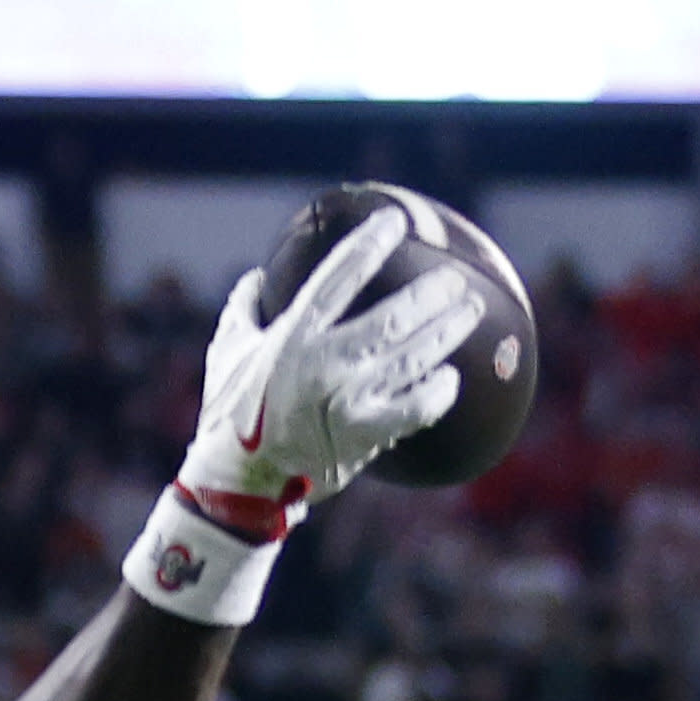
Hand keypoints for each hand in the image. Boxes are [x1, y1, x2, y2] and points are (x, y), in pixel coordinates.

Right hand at [186, 210, 488, 523]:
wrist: (238, 480)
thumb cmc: (231, 411)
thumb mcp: (228, 350)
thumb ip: (245, 308)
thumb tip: (257, 276)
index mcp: (293, 334)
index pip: (340, 276)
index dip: (370, 244)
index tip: (395, 220)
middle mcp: (327, 363)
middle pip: (393, 318)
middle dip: (431, 294)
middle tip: (456, 279)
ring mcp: (350, 400)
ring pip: (413, 358)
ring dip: (447, 332)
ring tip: (471, 311)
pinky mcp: (366, 434)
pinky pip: (415, 409)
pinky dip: (437, 392)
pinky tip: (451, 378)